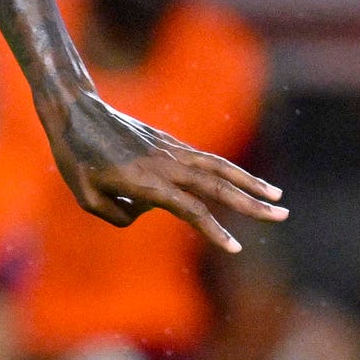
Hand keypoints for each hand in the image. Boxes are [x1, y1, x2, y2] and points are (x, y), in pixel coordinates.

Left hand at [45, 93, 286, 253]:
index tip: (235, 247)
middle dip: (251, 203)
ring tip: (277, 197)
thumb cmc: (76, 157)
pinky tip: (242, 181)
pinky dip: (228, 170)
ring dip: (250, 182)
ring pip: (218, 167)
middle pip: (217, 186)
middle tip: (283, 215)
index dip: (214, 229)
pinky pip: (205, 158)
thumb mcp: (87, 197)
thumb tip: (144, 213)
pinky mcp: (170, 142)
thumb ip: (118, 215)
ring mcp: (170, 150)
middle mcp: (165, 164)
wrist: (77, 112)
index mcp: (146, 181)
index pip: (190, 209)